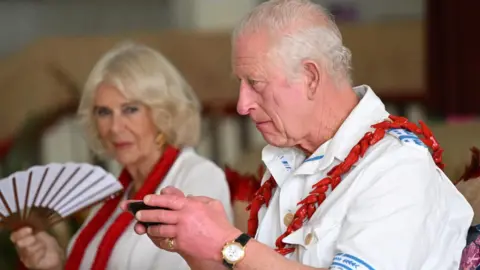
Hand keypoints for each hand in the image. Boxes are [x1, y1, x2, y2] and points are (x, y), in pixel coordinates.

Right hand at [10, 227, 63, 269]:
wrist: (56, 255)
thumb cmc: (48, 243)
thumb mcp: (41, 234)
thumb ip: (34, 230)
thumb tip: (30, 226)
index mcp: (22, 240)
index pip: (14, 236)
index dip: (20, 232)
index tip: (29, 229)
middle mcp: (21, 249)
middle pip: (20, 243)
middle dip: (29, 239)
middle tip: (36, 239)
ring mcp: (25, 258)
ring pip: (28, 250)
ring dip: (39, 245)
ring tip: (43, 246)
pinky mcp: (31, 264)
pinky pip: (34, 257)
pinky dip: (41, 252)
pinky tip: (44, 252)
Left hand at [121, 186, 240, 261]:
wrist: (225, 244)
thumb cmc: (221, 225)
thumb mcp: (213, 204)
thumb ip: (198, 199)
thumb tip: (188, 197)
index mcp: (191, 205)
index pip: (168, 200)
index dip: (155, 199)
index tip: (147, 199)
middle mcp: (184, 217)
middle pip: (159, 214)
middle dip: (146, 214)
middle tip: (139, 213)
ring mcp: (181, 231)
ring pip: (159, 228)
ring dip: (150, 228)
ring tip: (146, 227)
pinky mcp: (181, 244)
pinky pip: (165, 241)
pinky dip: (159, 239)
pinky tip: (157, 238)